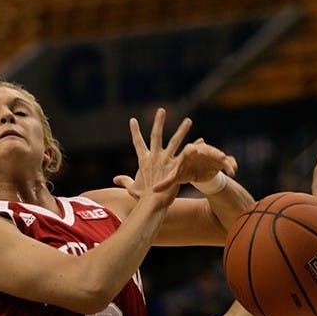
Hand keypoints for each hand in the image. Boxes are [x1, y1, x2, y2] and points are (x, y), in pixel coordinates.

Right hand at [113, 109, 232, 202]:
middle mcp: (154, 157)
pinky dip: (195, 148)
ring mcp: (165, 161)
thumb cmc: (142, 198)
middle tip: (161, 110)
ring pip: (174, 141)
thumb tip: (115, 179)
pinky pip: (187, 155)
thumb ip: (124, 181)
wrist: (152, 205)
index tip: (133, 120)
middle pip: (156, 135)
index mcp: (143, 161)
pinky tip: (202, 141)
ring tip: (188, 120)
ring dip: (182, 130)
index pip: (137, 142)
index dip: (135, 131)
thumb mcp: (131, 188)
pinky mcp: (176, 167)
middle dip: (158, 122)